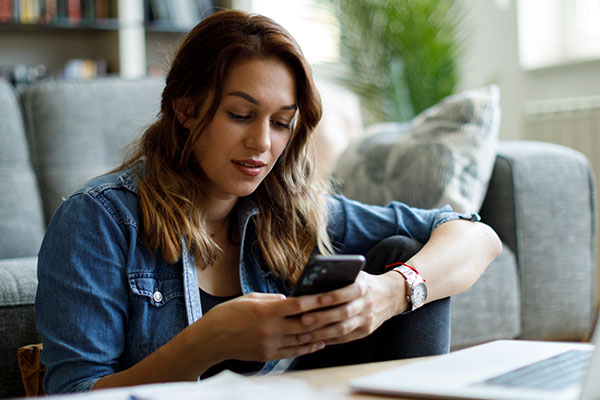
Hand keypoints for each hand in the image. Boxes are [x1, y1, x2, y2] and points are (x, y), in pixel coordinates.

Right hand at [196, 292, 326, 361]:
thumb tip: (291, 300)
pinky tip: (319, 342)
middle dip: (324, 317)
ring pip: (302, 340)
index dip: (316, 300)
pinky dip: (308, 347)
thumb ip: (273, 299)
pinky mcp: (268, 355)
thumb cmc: (229, 314)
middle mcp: (270, 329)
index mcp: (266, 311)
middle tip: (340, 311)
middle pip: (305, 324)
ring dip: (320, 334)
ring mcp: (270, 344)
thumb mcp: (250, 298)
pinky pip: (294, 352)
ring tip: (335, 327)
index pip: (298, 305)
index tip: (330, 295)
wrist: (211, 339)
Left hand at [291, 271, 407, 345]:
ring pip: (343, 329)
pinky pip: (345, 338)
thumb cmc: (364, 282)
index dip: (334, 296)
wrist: (390, 296)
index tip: (317, 299)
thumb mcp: (356, 275)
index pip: (349, 292)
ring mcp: (367, 320)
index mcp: (364, 287)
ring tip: (303, 334)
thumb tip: (312, 280)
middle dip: (322, 317)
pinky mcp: (365, 331)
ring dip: (322, 333)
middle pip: (344, 313)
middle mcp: (367, 304)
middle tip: (302, 320)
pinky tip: (314, 340)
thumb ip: (339, 277)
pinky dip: (329, 340)